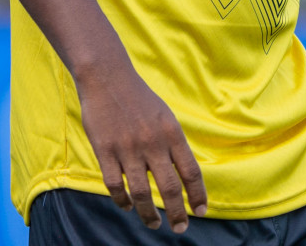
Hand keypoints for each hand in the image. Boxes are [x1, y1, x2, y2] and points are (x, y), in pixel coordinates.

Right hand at [76, 60, 206, 232]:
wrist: (107, 78)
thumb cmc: (139, 99)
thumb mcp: (165, 117)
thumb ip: (173, 145)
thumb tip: (184, 176)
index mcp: (171, 133)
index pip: (191, 171)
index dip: (198, 195)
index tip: (201, 212)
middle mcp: (153, 143)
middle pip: (169, 188)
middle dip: (177, 213)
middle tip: (180, 228)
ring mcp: (127, 148)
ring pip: (141, 193)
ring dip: (149, 214)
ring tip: (154, 223)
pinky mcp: (104, 150)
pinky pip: (114, 185)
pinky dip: (122, 201)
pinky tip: (128, 206)